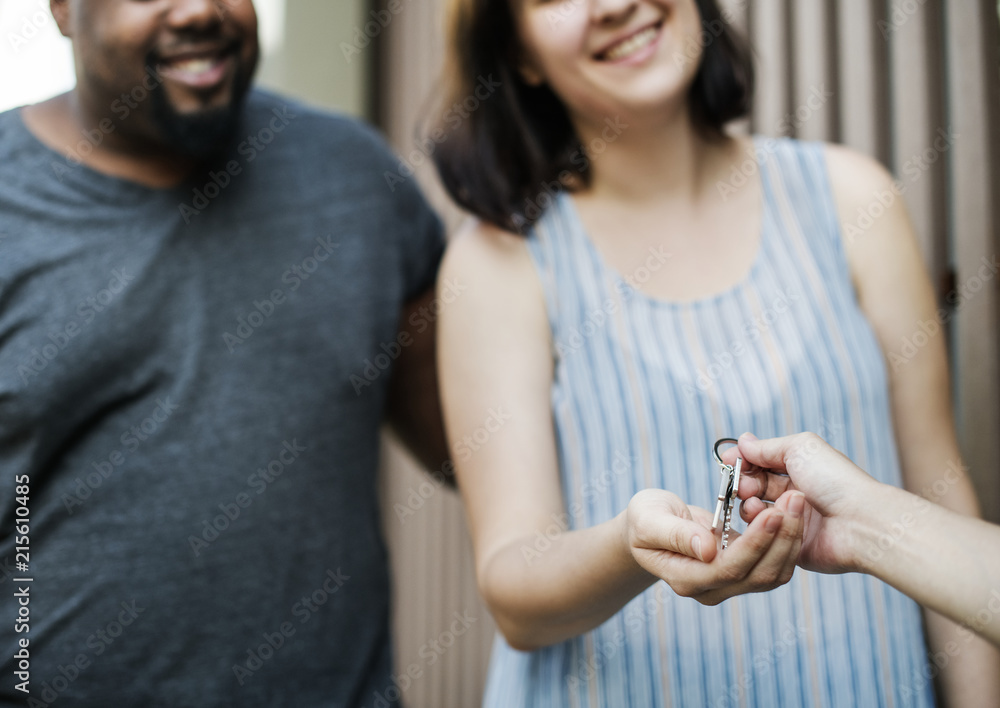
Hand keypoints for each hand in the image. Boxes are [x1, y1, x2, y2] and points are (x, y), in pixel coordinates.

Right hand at [623, 486, 804, 605]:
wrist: (651, 525)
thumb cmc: (645, 518)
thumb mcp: (648, 519)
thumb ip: (675, 534)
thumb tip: (708, 550)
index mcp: (684, 578)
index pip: (727, 569)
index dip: (753, 544)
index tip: (772, 513)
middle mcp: (710, 589)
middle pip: (757, 575)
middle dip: (780, 538)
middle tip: (795, 500)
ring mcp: (728, 585)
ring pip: (771, 574)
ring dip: (789, 539)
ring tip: (797, 501)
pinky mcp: (743, 572)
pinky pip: (773, 565)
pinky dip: (787, 540)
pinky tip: (791, 512)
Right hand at [726, 432, 881, 573]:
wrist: (859, 522)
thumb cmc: (835, 481)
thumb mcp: (800, 448)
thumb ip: (767, 447)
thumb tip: (743, 442)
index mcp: (798, 471)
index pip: (760, 465)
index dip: (743, 463)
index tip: (728, 462)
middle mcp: (793, 495)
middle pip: (753, 488)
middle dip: (743, 484)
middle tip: (743, 486)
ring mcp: (791, 522)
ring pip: (753, 512)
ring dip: (749, 504)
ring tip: (755, 503)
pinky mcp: (788, 547)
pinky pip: (763, 538)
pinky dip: (759, 527)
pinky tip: (766, 519)